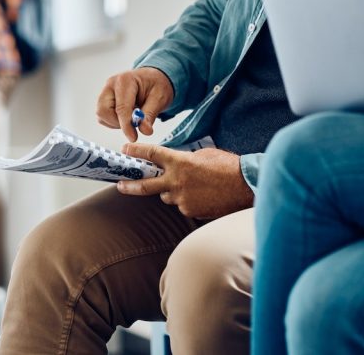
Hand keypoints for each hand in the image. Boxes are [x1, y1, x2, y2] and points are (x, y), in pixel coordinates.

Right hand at [97, 67, 173, 141]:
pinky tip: (127, 116)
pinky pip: (103, 117)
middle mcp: (111, 84)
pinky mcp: (103, 100)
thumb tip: (144, 130)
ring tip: (133, 117)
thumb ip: (150, 115)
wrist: (153, 79)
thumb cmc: (156, 85)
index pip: (121, 107)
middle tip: (135, 124)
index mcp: (125, 80)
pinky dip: (114, 122)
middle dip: (118, 123)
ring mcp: (105, 91)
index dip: (126, 125)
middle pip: (103, 111)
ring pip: (102, 116)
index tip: (133, 137)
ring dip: (116, 123)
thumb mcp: (159, 98)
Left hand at [115, 145, 253, 219]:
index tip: (125, 150)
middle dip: (129, 185)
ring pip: (167, 196)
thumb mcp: (203, 155)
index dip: (136, 152)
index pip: (152, 155)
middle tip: (119, 184)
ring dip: (172, 191)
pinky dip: (187, 200)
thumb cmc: (227, 167)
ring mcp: (182, 199)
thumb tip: (175, 164)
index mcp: (180, 162)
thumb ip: (184, 160)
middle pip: (145, 185)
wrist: (244, 186)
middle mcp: (176, 182)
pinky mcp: (189, 211)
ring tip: (192, 186)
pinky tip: (202, 195)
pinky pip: (182, 205)